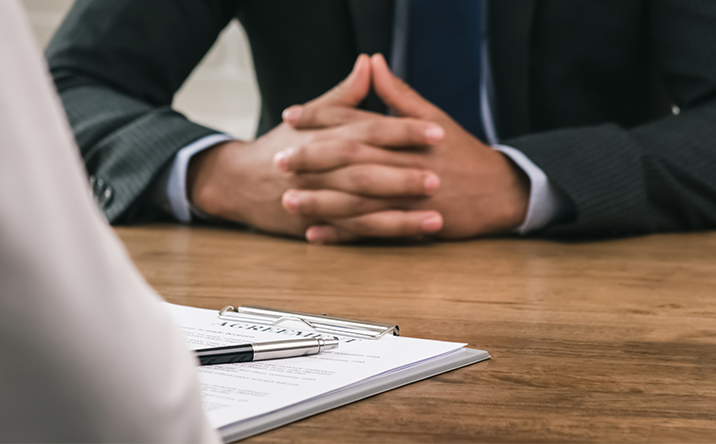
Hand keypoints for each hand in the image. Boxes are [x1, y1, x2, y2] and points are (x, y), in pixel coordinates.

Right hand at [187, 55, 443, 238]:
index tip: (436, 131)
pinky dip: (379, 237)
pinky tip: (410, 238)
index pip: (367, 130)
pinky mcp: (315, 224)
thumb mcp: (311, 117)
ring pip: (361, 209)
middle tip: (438, 177)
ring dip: (399, 215)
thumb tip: (369, 63)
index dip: (402, 130)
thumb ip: (344, 94)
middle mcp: (319, 169)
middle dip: (402, 176)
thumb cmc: (282, 145)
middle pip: (364, 171)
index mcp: (323, 137)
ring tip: (435, 218)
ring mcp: (316, 200)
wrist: (238, 182)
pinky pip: (351, 233)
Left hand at [280, 54, 529, 241]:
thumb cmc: (462, 152)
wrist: (500, 191)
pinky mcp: (412, 222)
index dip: (321, 116)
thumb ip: (399, 93)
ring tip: (288, 200)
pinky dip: (343, 233)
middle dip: (312, 159)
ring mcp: (408, 195)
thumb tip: (372, 61)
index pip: (357, 120)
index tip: (290, 116)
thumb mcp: (434, 118)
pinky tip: (316, 233)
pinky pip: (372, 229)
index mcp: (405, 134)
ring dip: (321, 200)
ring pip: (358, 198)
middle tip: (279, 159)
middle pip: (351, 158)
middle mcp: (404, 163)